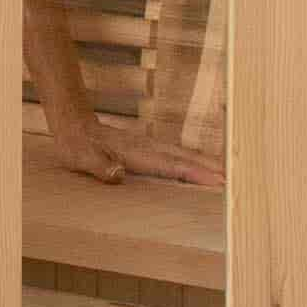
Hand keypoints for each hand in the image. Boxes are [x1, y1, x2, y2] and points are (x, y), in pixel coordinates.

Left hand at [55, 124, 221, 187]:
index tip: (217, 181)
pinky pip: (174, 156)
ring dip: (203, 164)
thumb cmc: (76, 146)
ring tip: (225, 175)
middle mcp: (146, 147)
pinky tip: (198, 168)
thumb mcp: (81, 158)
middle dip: (209, 168)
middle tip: (234, 181)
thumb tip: (119, 174)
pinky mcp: (146, 148)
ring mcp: (148, 146)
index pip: (171, 165)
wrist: (72, 125)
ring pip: (182, 155)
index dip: (195, 173)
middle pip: (184, 158)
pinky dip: (191, 161)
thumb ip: (100, 166)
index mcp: (135, 153)